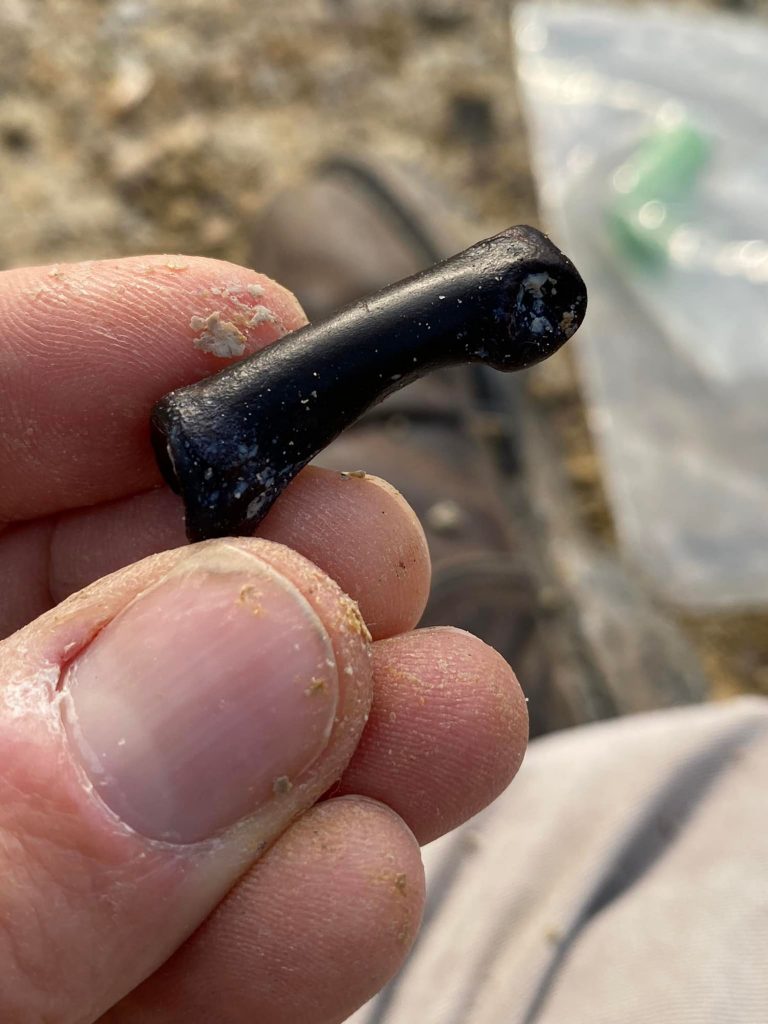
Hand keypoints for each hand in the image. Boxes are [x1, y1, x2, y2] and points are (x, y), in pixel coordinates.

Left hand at [0, 255, 527, 1023]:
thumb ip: (13, 826)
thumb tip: (253, 648)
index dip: (89, 358)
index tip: (253, 329)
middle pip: (79, 590)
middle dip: (253, 561)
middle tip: (374, 559)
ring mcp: (11, 869)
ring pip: (164, 771)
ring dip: (322, 743)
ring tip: (448, 719)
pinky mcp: (80, 1004)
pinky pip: (184, 936)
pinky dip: (282, 915)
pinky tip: (357, 885)